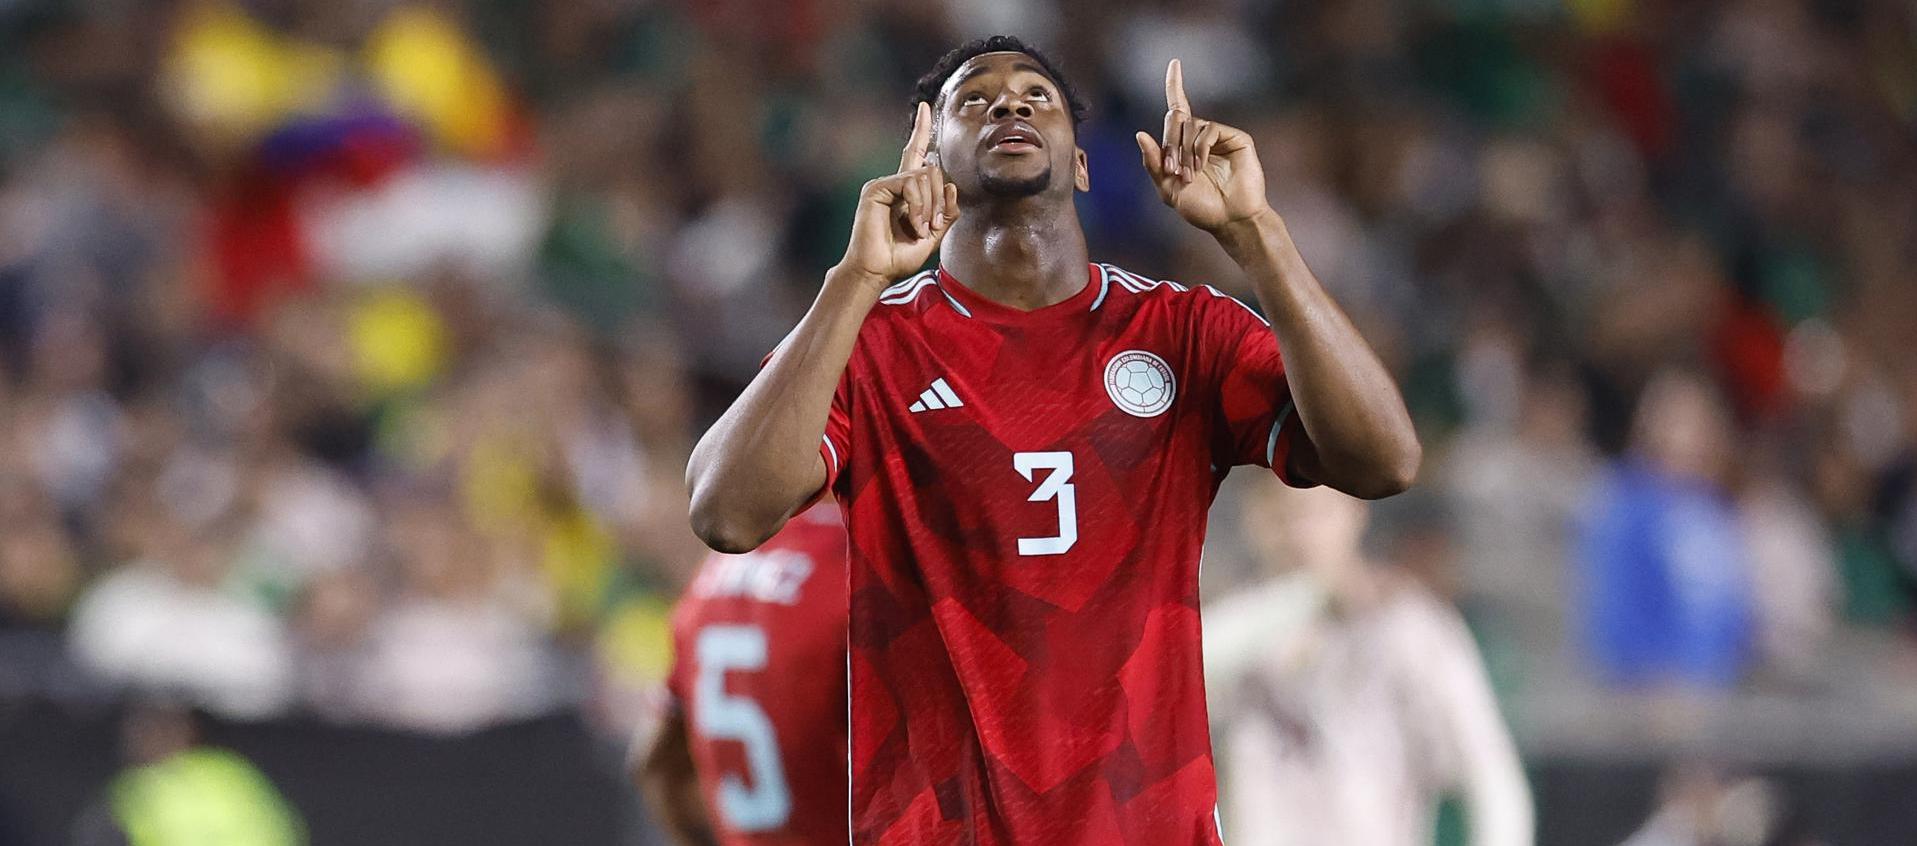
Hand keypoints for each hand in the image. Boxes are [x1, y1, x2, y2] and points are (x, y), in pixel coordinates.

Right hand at [839, 101, 960, 288]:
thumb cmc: (899, 257)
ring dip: (929, 207)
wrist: (876, 271)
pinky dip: (918, 207)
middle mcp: (894, 183)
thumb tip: (952, 187)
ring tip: (920, 230)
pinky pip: (910, 184)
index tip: (925, 108)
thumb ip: (946, 213)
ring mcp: (883, 184)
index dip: (921, 130)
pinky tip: (913, 226)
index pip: (915, 154)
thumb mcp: (933, 235)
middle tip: (933, 227)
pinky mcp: (875, 189)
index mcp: (906, 191)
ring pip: (923, 176)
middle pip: (931, 169)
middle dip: (940, 200)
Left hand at [1134, 59, 1271, 234]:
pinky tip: (1200, 166)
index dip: (1175, 85)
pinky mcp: (1235, 138)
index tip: (1175, 63)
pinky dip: (1199, 148)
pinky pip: (1208, 130)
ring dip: (1183, 152)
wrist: (1229, 219)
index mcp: (1183, 145)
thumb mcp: (1167, 188)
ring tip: (1189, 176)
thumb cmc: (1200, 208)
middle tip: (1172, 170)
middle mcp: (1200, 136)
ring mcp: (1219, 136)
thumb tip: (1139, 133)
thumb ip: (1153, 163)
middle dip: (1168, 143)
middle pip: (1175, 119)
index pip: (1177, 109)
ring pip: (1190, 126)